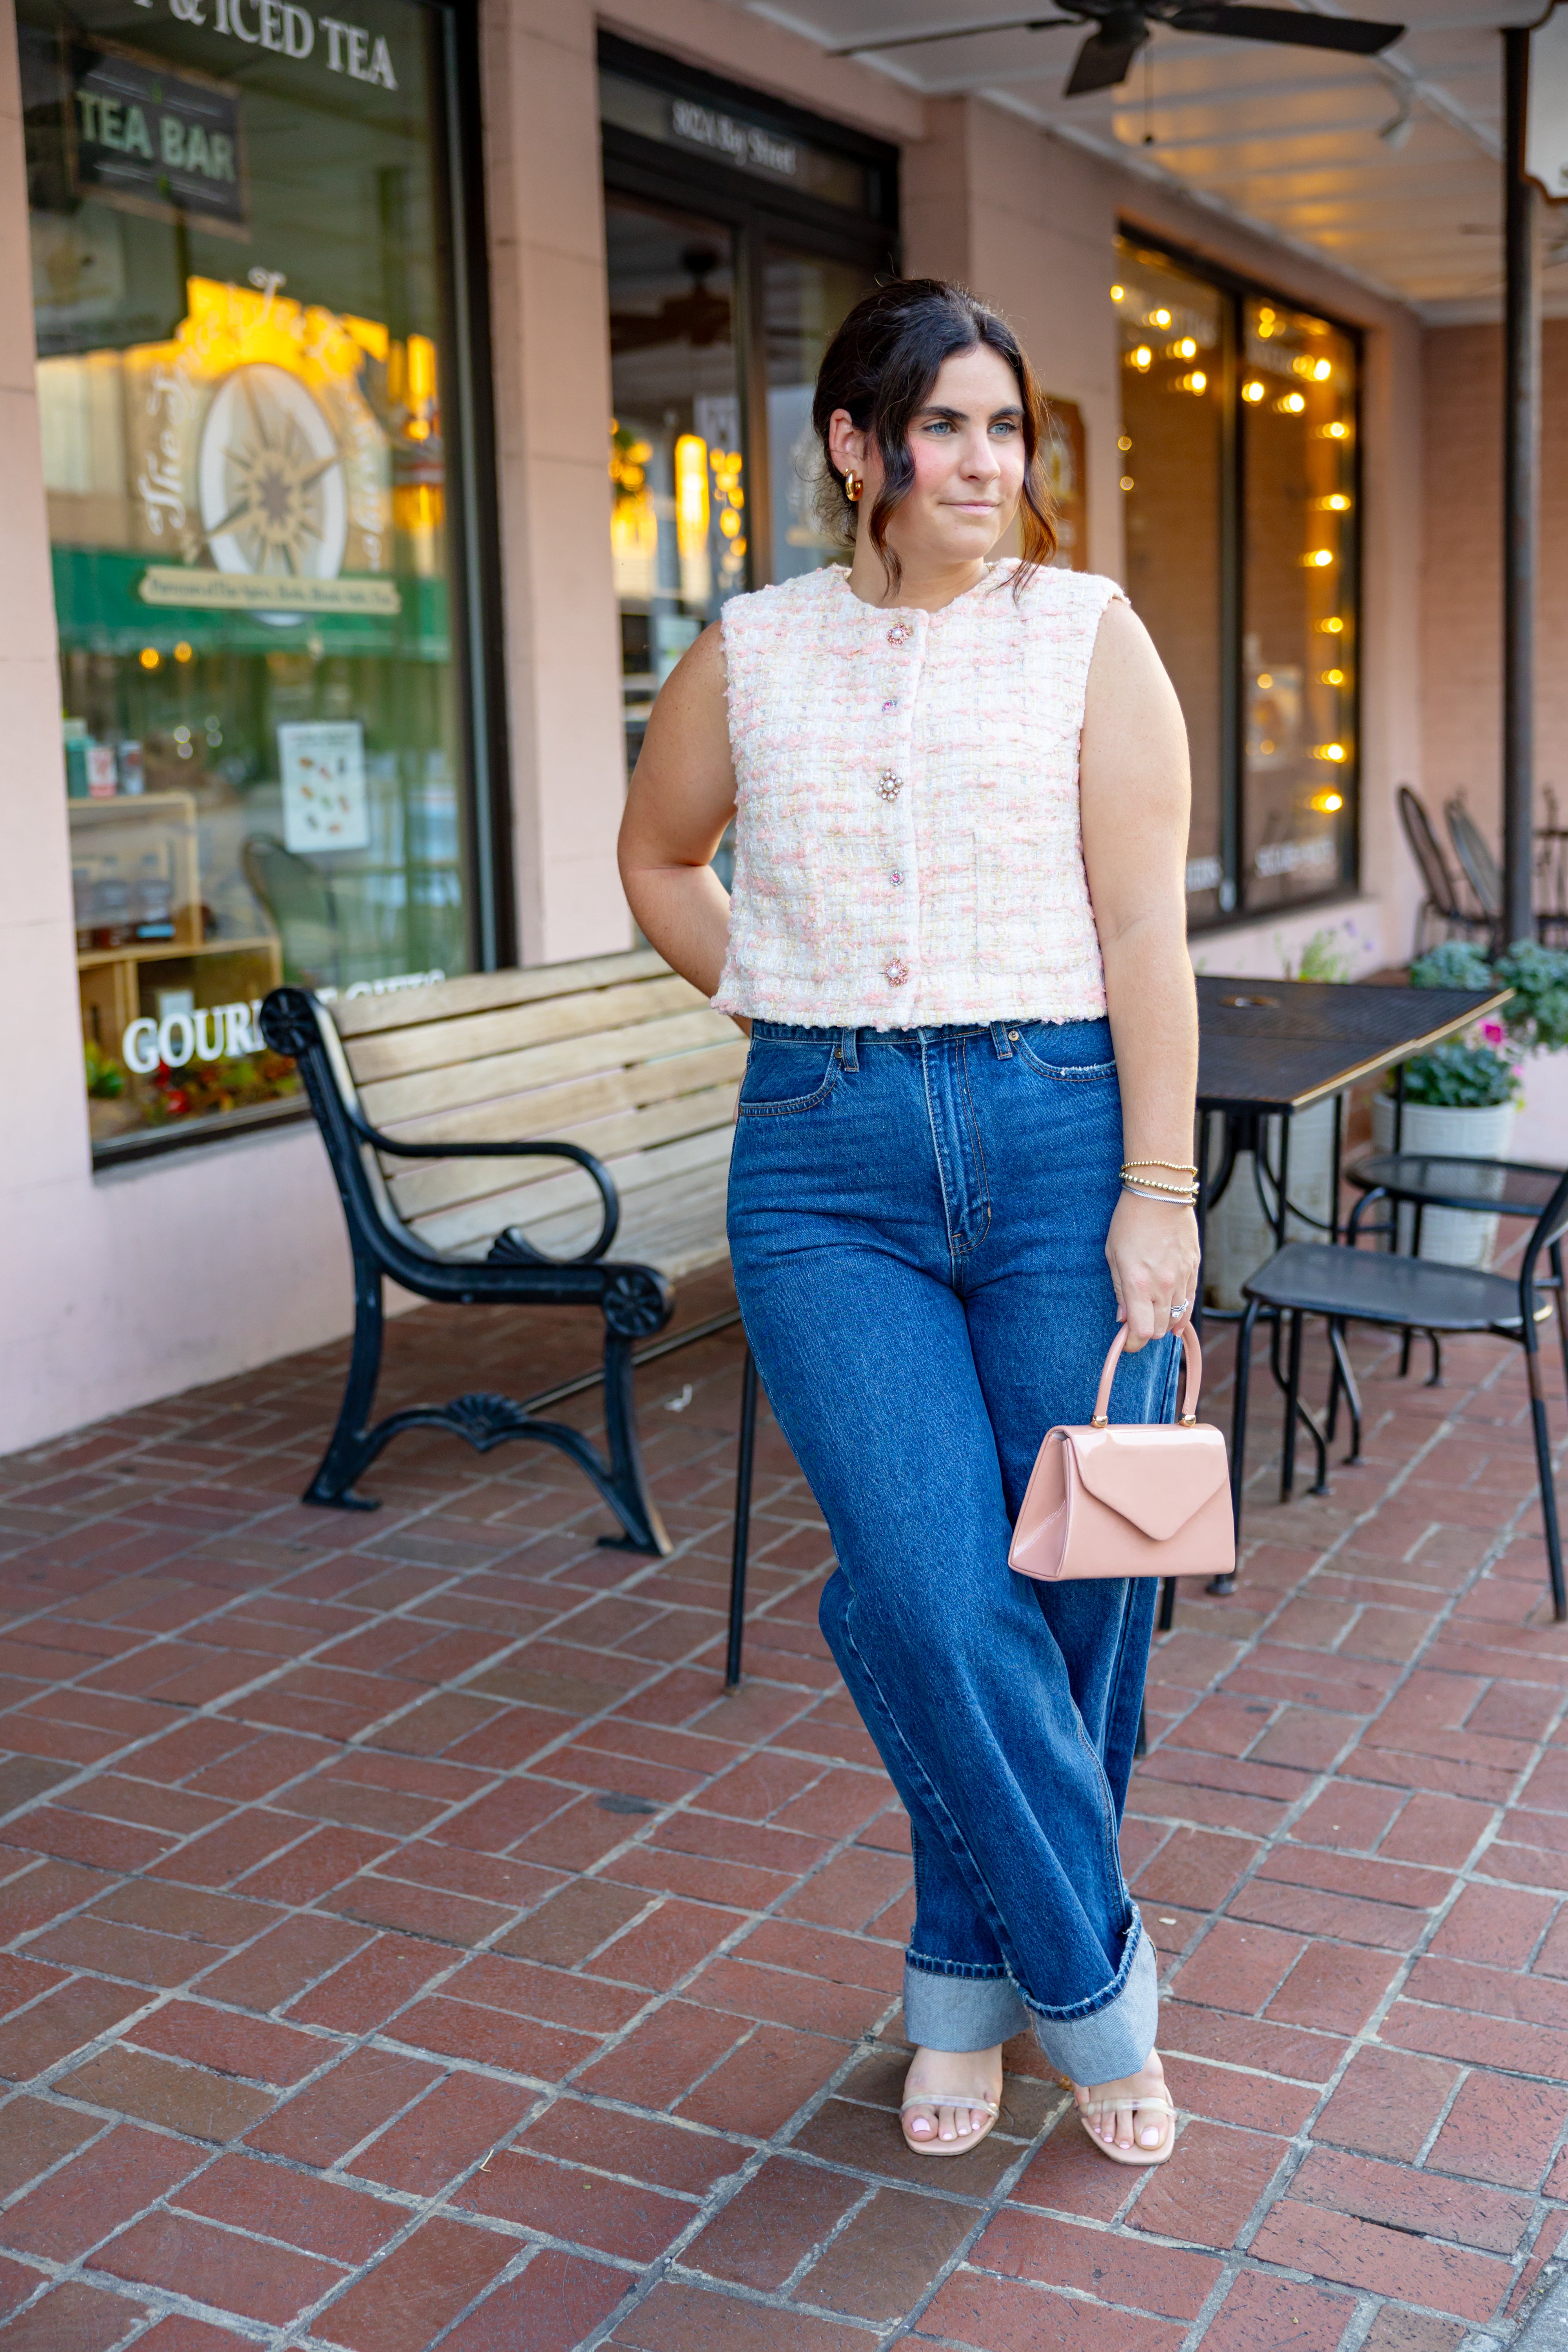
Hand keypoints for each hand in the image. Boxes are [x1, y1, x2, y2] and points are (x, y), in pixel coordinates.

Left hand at [1106, 1193, 1198, 1351]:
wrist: (1159, 1195)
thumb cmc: (1130, 1222)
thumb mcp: (1113, 1256)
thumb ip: (1120, 1290)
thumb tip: (1123, 1317)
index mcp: (1138, 1285)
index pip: (1141, 1332)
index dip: (1133, 1343)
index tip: (1127, 1343)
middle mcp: (1163, 1286)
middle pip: (1160, 1329)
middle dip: (1147, 1333)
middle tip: (1137, 1325)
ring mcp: (1181, 1278)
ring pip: (1178, 1317)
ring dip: (1165, 1323)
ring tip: (1155, 1317)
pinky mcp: (1194, 1268)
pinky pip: (1190, 1300)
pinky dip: (1182, 1312)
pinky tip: (1176, 1316)